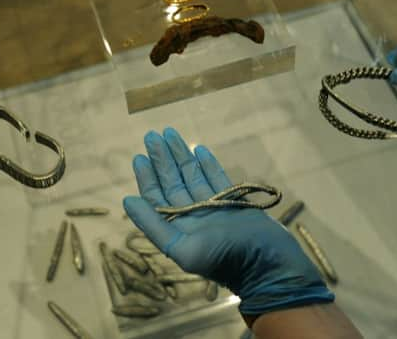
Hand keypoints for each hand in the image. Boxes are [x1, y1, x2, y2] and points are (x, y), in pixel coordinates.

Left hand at [123, 128, 332, 314]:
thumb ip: (154, 226)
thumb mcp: (183, 248)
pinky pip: (217, 179)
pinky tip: (199, 149)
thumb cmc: (226, 259)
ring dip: (182, 155)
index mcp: (178, 229)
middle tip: (152, 135)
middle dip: (162, 159)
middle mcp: (193, 217)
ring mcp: (214, 208)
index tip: (139, 156)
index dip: (147, 177)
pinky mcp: (234, 202)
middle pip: (173, 183)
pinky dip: (208, 164)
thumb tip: (127, 200)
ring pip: (193, 176)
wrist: (269, 264)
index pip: (157, 199)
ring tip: (171, 133)